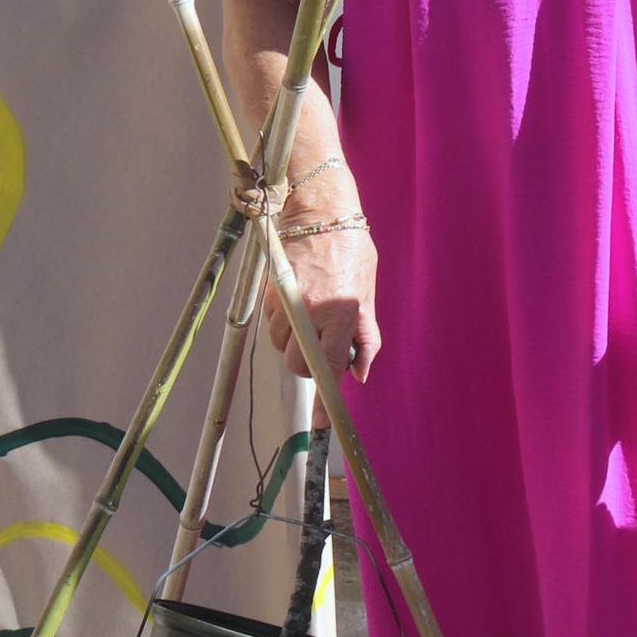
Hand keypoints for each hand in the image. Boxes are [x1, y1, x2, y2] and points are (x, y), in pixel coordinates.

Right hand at [264, 221, 381, 399]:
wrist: (320, 213)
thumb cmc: (351, 251)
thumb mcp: (367, 293)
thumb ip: (366, 337)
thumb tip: (360, 373)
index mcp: (341, 312)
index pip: (329, 367)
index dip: (326, 400)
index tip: (323, 424)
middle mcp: (311, 311)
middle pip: (297, 365)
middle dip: (307, 362)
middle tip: (321, 345)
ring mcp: (286, 302)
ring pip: (280, 345)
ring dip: (293, 340)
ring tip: (310, 313)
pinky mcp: (270, 292)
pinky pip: (271, 324)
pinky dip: (282, 321)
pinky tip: (296, 300)